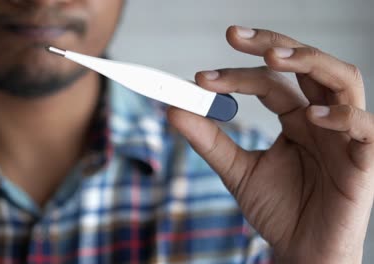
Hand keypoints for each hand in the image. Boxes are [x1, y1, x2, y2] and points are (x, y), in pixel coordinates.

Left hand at [168, 26, 373, 262]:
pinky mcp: (364, 161)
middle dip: (273, 43)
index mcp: (295, 118)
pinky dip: (342, 115)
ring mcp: (344, 136)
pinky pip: (365, 127)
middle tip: (233, 36)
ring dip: (309, 61)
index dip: (235, 74)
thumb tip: (173, 110)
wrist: (301, 252)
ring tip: (273, 57)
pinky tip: (311, 116)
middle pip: (307, 64)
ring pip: (343, 80)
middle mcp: (321, 118)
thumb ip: (209, 140)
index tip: (200, 79)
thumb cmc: (277, 210)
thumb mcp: (236, 171)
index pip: (268, 81)